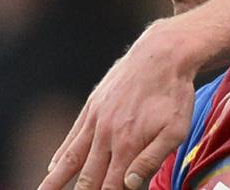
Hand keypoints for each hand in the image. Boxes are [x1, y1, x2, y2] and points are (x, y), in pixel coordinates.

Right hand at [39, 22, 195, 189]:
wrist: (163, 53)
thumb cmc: (175, 94)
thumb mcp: (176, 130)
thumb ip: (151, 159)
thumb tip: (128, 184)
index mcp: (127, 145)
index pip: (111, 186)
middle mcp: (106, 135)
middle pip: (87, 177)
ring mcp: (96, 119)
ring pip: (71, 158)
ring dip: (55, 181)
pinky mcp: (93, 105)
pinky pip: (73, 134)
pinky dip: (61, 153)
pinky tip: (53, 167)